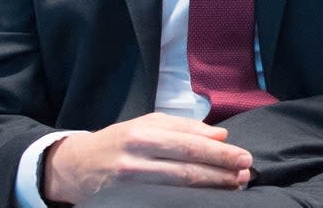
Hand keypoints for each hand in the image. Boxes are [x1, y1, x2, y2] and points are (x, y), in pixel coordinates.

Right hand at [43, 112, 252, 204]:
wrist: (77, 165)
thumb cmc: (121, 140)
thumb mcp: (149, 123)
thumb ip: (185, 128)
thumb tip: (220, 136)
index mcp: (144, 132)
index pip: (190, 144)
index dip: (220, 153)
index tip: (243, 157)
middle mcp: (136, 158)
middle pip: (187, 168)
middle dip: (221, 172)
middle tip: (245, 174)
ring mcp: (130, 183)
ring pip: (179, 187)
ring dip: (211, 188)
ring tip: (234, 186)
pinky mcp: (125, 200)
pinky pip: (164, 200)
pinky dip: (191, 198)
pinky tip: (208, 197)